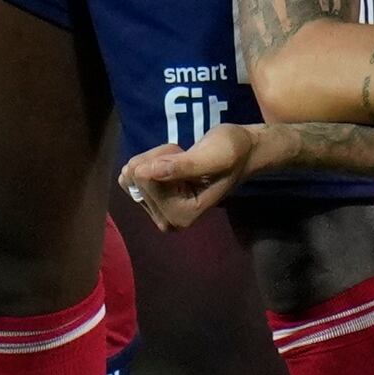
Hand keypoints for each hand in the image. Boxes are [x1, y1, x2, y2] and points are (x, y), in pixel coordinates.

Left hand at [120, 127, 261, 230]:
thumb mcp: (214, 156)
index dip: (165, 159)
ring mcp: (158, 213)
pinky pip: (130, 176)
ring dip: (155, 159)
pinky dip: (150, 162)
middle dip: (159, 159)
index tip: (189, 158)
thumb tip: (147, 173)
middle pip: (136, 178)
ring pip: (131, 175)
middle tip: (188, 159)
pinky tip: (173, 165)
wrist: (242, 153)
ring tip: (183, 162)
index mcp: (182, 216)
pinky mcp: (152, 202)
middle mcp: (167, 221)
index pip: (145, 179)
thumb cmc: (232, 153)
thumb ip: (183, 167)